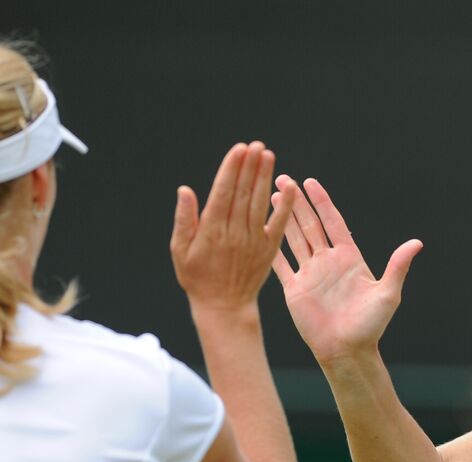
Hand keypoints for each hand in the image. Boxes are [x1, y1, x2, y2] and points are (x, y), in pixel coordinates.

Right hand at [170, 141, 296, 318]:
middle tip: (257, 145)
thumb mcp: (180, 250)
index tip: (239, 149)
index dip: (232, 169)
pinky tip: (291, 187)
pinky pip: (278, 224)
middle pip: (244, 193)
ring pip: (260, 203)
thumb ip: (185, 220)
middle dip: (250, 167)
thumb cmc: (197, 277)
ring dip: (265, 178)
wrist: (224, 306)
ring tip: (268, 155)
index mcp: (211, 231)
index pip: (223, 192)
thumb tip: (185, 190)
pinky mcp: (268, 249)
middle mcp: (234, 233)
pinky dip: (286, 206)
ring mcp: (253, 241)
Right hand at [270, 176, 422, 366]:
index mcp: (349, 258)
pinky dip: (271, 247)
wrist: (347, 351)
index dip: (322, 202)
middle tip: (283, 179)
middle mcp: (328, 262)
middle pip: (309, 224)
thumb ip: (397, 266)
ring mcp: (310, 274)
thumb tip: (417, 243)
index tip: (310, 182)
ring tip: (270, 197)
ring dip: (282, 218)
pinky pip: (281, 264)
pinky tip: (261, 230)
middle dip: (297, 202)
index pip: (333, 222)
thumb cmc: (370, 326)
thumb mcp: (387, 294)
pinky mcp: (295, 289)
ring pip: (293, 239)